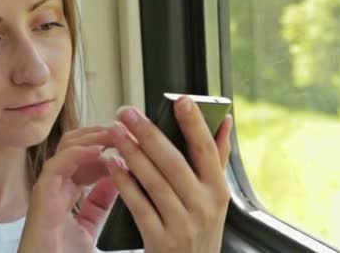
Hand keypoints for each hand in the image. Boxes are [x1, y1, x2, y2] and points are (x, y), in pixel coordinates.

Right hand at [18, 126, 119, 252]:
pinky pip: (57, 165)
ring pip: (66, 148)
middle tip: (126, 131)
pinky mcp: (41, 197)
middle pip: (75, 145)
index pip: (85, 156)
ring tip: (116, 134)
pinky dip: (78, 154)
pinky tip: (99, 151)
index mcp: (65, 192)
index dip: (107, 145)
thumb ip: (98, 206)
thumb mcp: (88, 229)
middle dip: (101, 134)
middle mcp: (55, 185)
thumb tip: (114, 183)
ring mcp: (47, 188)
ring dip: (93, 138)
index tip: (130, 141)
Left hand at [106, 96, 232, 252]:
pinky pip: (139, 206)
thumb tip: (225, 121)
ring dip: (132, 154)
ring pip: (155, 182)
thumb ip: (216, 159)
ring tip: (116, 133)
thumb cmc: (199, 228)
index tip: (181, 100)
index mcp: (217, 190)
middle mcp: (204, 206)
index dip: (195, 124)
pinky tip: (113, 166)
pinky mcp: (161, 240)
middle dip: (148, 134)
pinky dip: (125, 184)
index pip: (207, 150)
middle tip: (127, 113)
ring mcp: (183, 225)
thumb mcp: (214, 197)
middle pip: (174, 163)